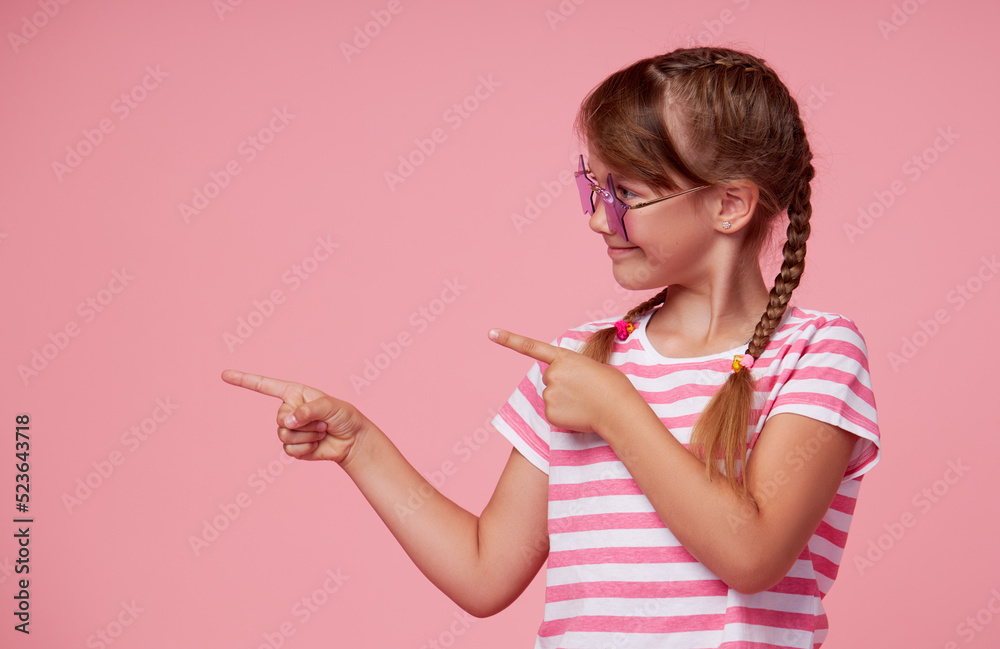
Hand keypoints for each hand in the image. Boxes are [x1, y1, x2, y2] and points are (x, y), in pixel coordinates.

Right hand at [221, 369, 371, 464]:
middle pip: (279, 418)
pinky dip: (306, 448)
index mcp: (294, 394)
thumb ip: (308, 410)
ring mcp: (289, 429)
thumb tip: (287, 422)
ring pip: (284, 435)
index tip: (224, 375)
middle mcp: (288, 410)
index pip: (264, 386)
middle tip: (322, 422)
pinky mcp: (292, 447)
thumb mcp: (330, 407)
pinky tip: (317, 443)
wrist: (351, 440)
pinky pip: (290, 450)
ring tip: (321, 431)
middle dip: (303, 422)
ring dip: (307, 436)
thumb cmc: (343, 416)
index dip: (244, 380)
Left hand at [488, 328, 640, 435]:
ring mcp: (549, 394)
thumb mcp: (592, 367)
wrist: (617, 408)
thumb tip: (563, 386)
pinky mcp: (550, 413)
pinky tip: (580, 413)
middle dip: (563, 384)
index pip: (531, 347)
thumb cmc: (612, 386)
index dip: (509, 339)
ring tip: (585, 401)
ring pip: (552, 396)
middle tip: (584, 389)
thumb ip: (572, 370)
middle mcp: (552, 374)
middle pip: (550, 378)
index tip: (491, 333)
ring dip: (565, 399)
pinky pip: (553, 413)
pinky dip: (565, 415)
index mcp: (563, 358)